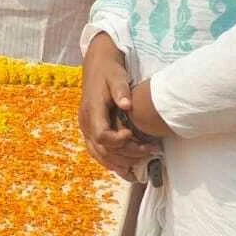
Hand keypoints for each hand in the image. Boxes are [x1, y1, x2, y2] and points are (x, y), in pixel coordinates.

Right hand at [79, 34, 154, 176]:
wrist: (98, 67)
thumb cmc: (109, 72)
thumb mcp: (116, 76)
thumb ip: (121, 90)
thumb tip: (126, 105)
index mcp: (91, 110)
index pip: (101, 135)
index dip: (118, 141)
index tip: (132, 134)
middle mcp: (86, 123)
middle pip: (102, 150)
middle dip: (127, 154)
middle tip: (149, 150)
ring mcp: (87, 129)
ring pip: (100, 156)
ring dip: (122, 162)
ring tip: (144, 160)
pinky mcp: (91, 132)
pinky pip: (99, 154)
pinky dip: (114, 163)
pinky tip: (130, 168)